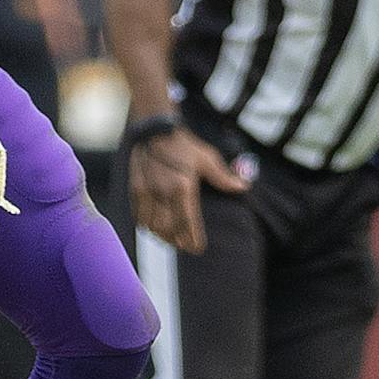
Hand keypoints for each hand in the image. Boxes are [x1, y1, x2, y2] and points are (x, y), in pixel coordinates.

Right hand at [129, 126, 248, 255]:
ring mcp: (147, 191)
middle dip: (176, 241)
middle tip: (184, 246)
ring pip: (152, 225)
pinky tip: (153, 227)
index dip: (192, 239)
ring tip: (169, 239)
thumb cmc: (183, 145)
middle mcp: (163, 192)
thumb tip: (243, 187)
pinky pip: (139, 215)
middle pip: (168, 229)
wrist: (154, 130)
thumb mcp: (206, 158)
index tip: (197, 248)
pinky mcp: (135, 189)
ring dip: (161, 236)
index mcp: (183, 187)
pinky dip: (146, 225)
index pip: (187, 222)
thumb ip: (223, 177)